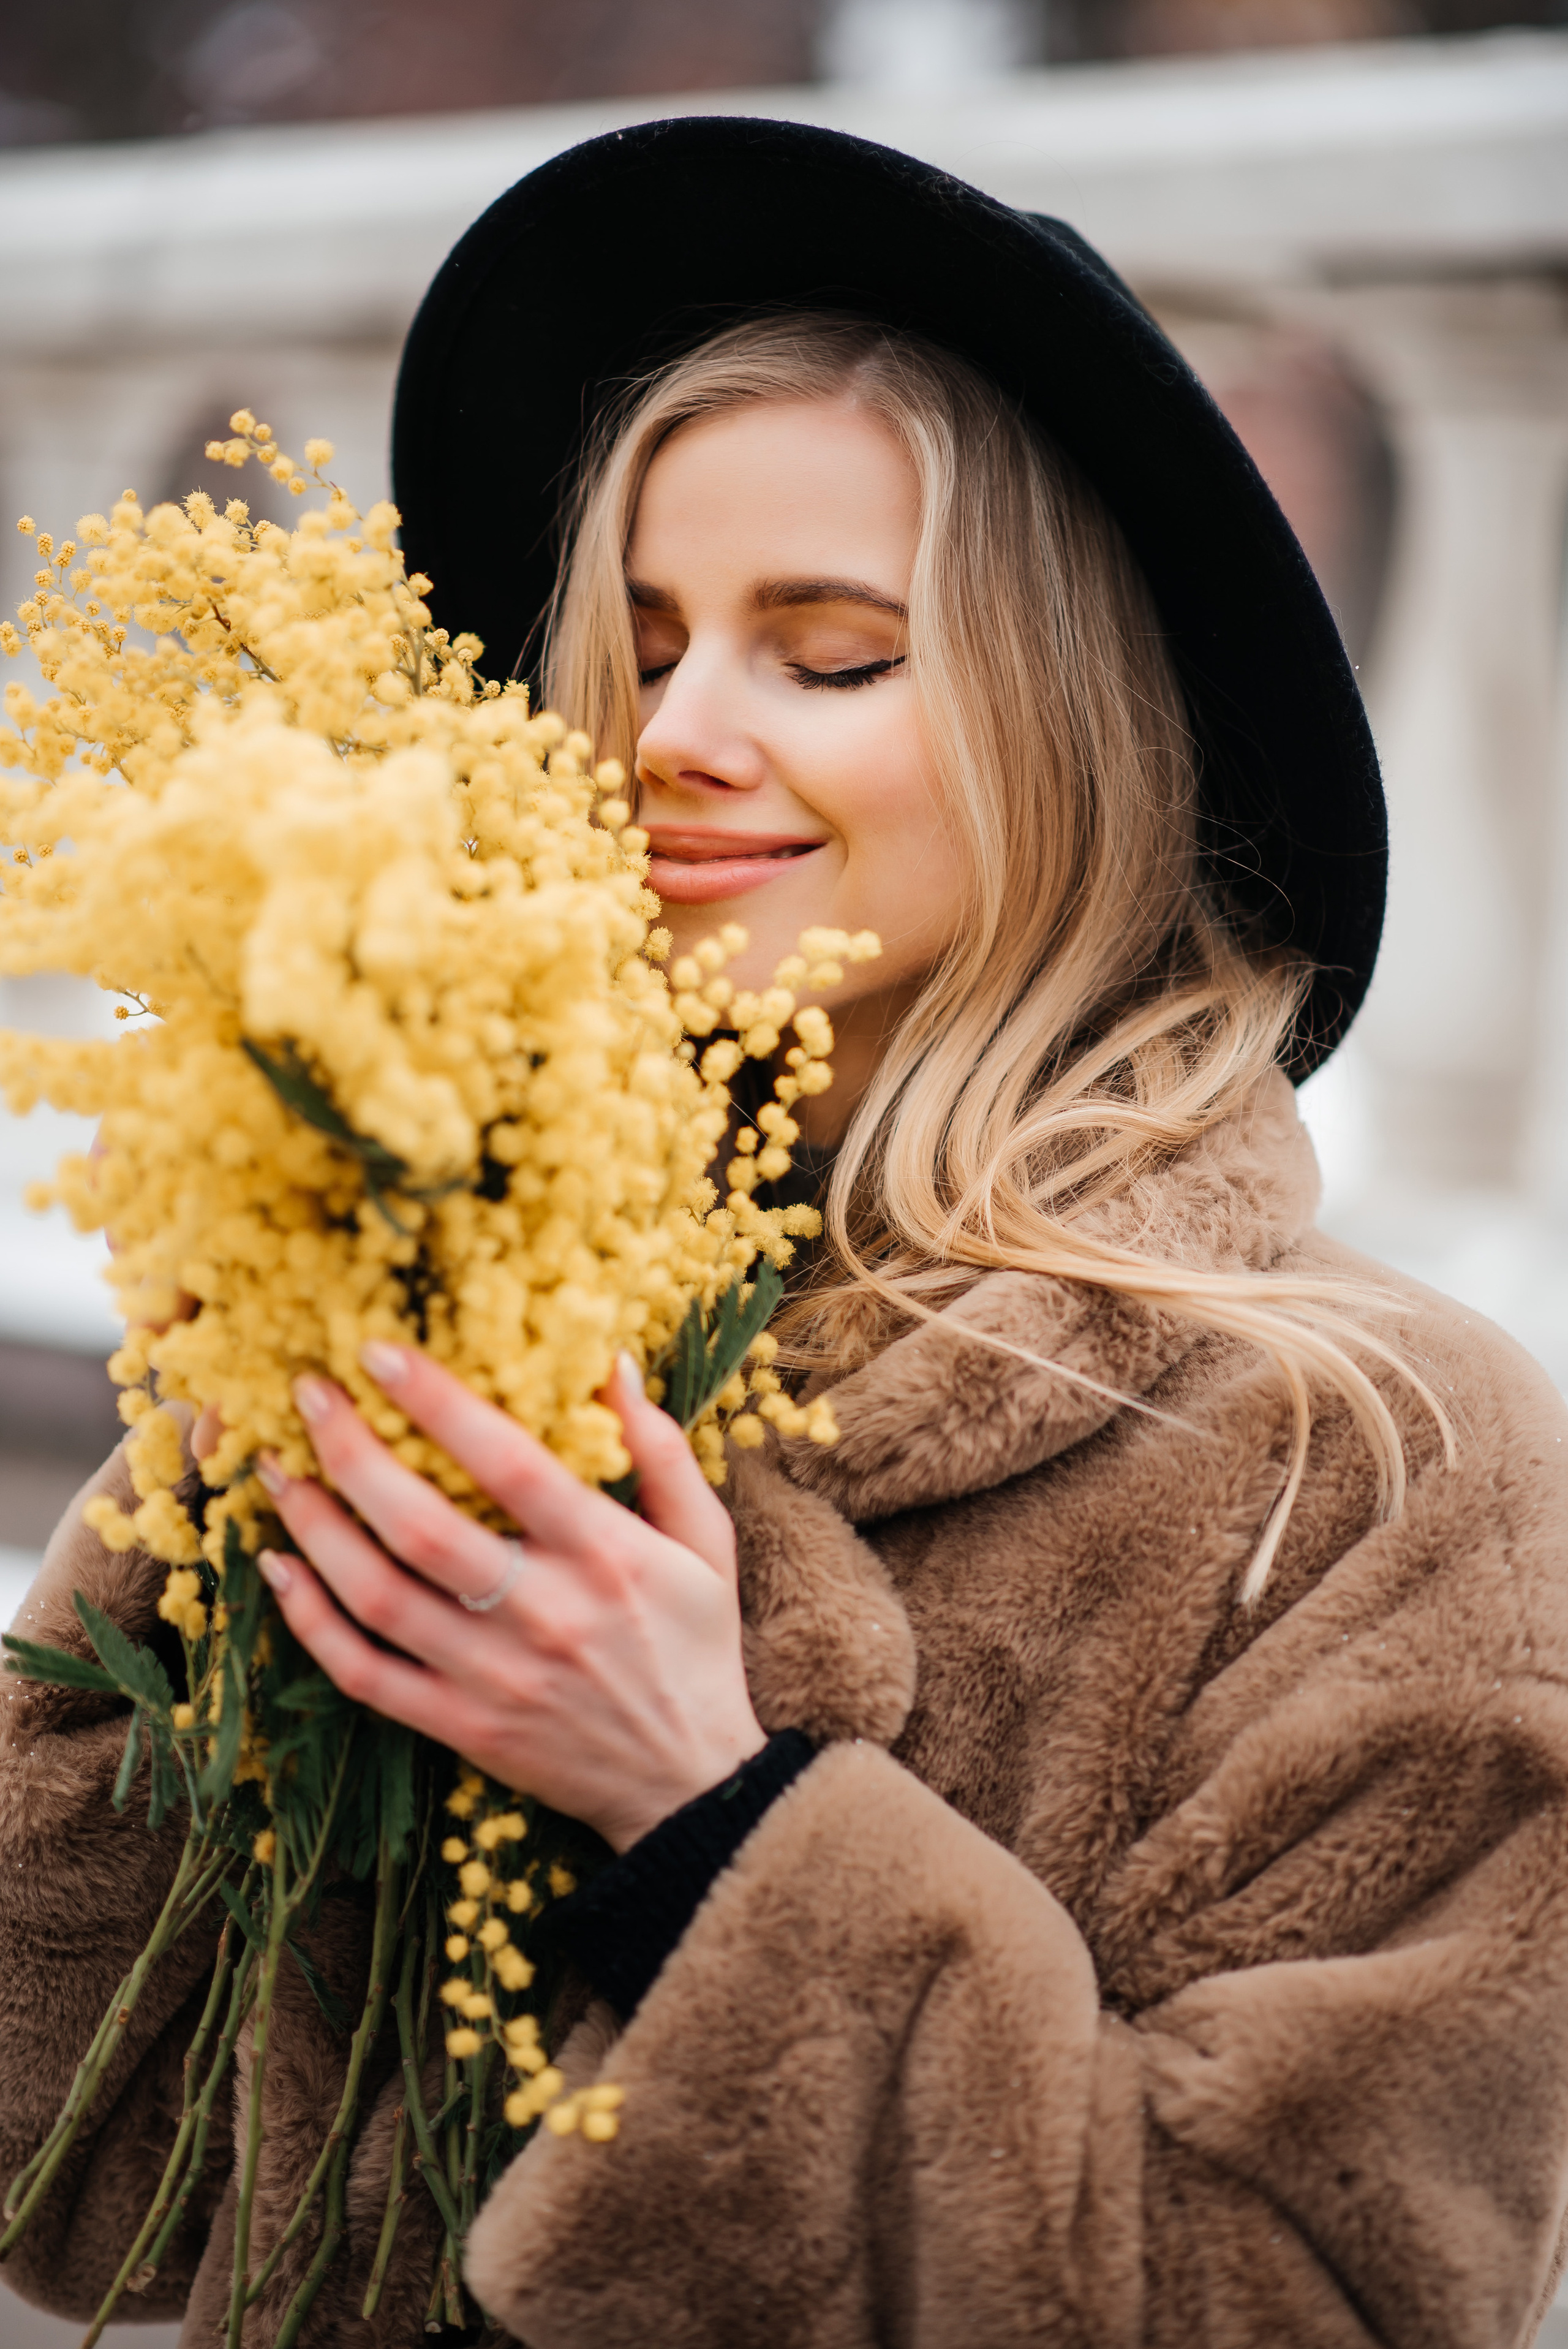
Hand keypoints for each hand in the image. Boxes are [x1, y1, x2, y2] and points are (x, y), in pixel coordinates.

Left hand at [253, 1347, 765, 1852]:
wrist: (689, 1784)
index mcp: (605, 1555)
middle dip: (351, 1453)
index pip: (508, 1464)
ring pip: (378, 1597)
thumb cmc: (697, 1646)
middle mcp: (543, 1613)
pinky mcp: (462, 1728)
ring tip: (276, 1470)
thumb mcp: (706, 1540)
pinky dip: (310, 1622)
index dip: (438, 1403)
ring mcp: (494, 1677)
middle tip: (307, 1396)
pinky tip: (278, 1568)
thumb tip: (613, 1364)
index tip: (380, 1352)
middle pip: (422, 1528)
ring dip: (314, 1528)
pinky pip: (364, 1674)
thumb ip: (661, 1450)